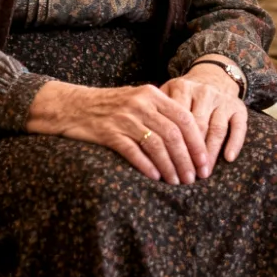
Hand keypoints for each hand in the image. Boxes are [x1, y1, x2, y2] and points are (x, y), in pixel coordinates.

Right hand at [26, 81, 209, 184]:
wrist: (71, 106)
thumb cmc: (109, 107)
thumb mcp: (137, 100)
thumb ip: (160, 112)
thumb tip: (190, 137)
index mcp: (152, 94)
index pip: (184, 118)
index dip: (197, 143)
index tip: (205, 162)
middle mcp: (140, 104)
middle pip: (173, 134)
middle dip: (187, 159)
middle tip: (194, 178)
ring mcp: (124, 118)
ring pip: (157, 145)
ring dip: (171, 166)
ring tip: (177, 182)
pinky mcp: (108, 132)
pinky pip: (133, 151)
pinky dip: (147, 166)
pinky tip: (156, 177)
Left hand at [161, 60, 248, 177]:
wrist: (213, 76)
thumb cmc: (185, 93)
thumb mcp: (169, 93)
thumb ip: (157, 110)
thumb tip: (142, 138)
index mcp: (182, 88)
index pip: (177, 120)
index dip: (173, 144)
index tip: (167, 164)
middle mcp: (204, 92)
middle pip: (198, 126)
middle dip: (191, 153)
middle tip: (186, 176)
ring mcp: (223, 99)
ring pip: (217, 129)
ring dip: (211, 153)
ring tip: (204, 173)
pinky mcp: (239, 107)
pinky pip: (239, 127)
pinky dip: (235, 142)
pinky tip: (228, 158)